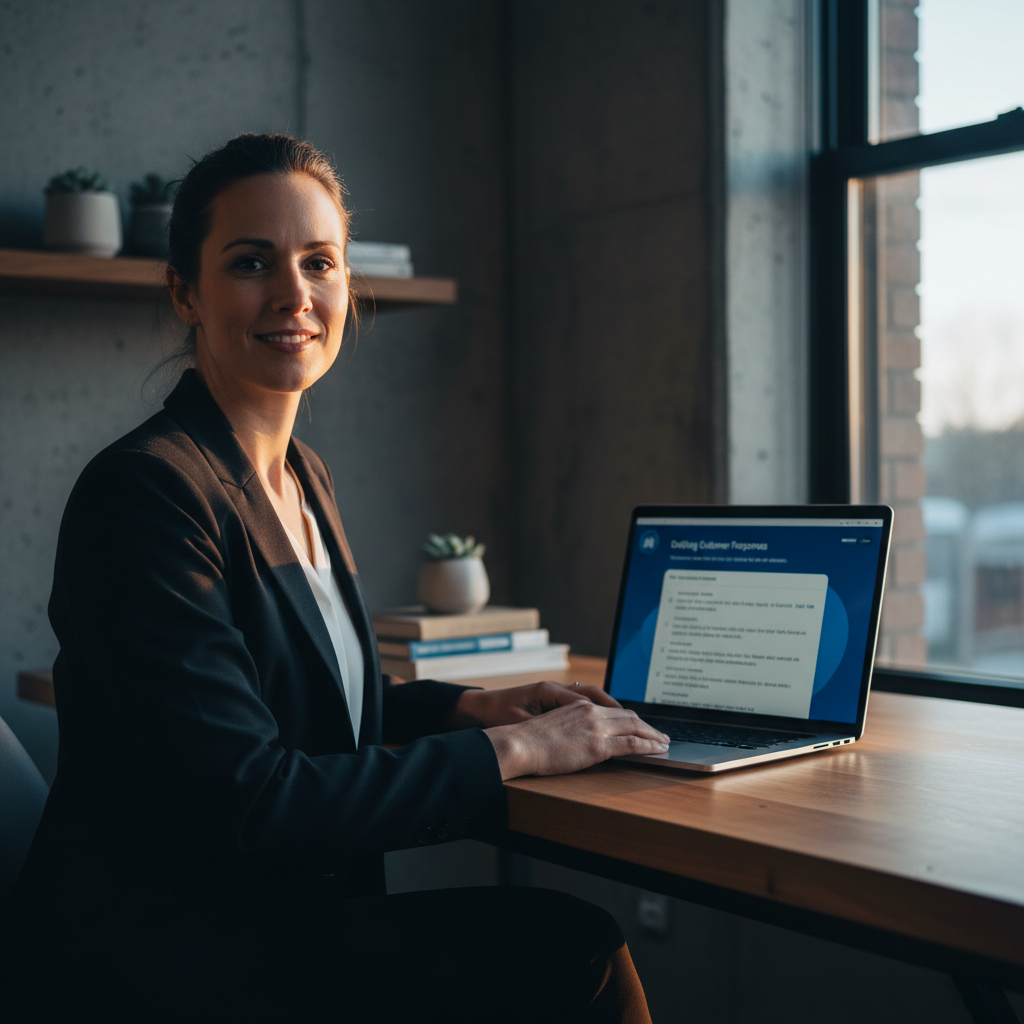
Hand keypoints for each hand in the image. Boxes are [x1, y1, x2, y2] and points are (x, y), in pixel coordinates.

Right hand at [455, 682, 669, 779]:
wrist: (519, 744)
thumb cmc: (528, 740)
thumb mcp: (553, 726)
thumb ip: (571, 727)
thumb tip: (581, 739)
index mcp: (579, 706)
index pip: (613, 710)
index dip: (631, 718)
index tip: (641, 725)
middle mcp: (591, 712)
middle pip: (629, 716)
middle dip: (648, 726)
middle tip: (660, 735)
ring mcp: (596, 727)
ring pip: (635, 727)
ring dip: (653, 736)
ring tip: (664, 743)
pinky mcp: (598, 745)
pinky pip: (632, 744)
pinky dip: (648, 746)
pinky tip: (657, 750)